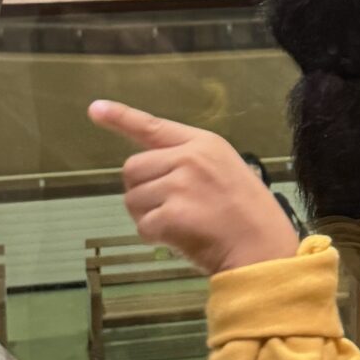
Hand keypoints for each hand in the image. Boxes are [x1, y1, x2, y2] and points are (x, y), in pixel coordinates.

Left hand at [88, 103, 300, 276]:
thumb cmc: (249, 216)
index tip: (95, 109)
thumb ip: (188, 163)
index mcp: (204, 143)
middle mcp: (189, 157)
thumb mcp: (225, 171)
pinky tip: (180, 240)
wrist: (263, 250)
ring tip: (181, 225)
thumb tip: (146, 173)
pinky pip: (142, 225)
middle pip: (133, 168)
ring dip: (147, 216)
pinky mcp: (171, 213)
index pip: (154, 126)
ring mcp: (180, 184)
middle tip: (169, 209)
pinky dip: (155, 237)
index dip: (121, 117)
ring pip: (132, 198)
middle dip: (141, 190)